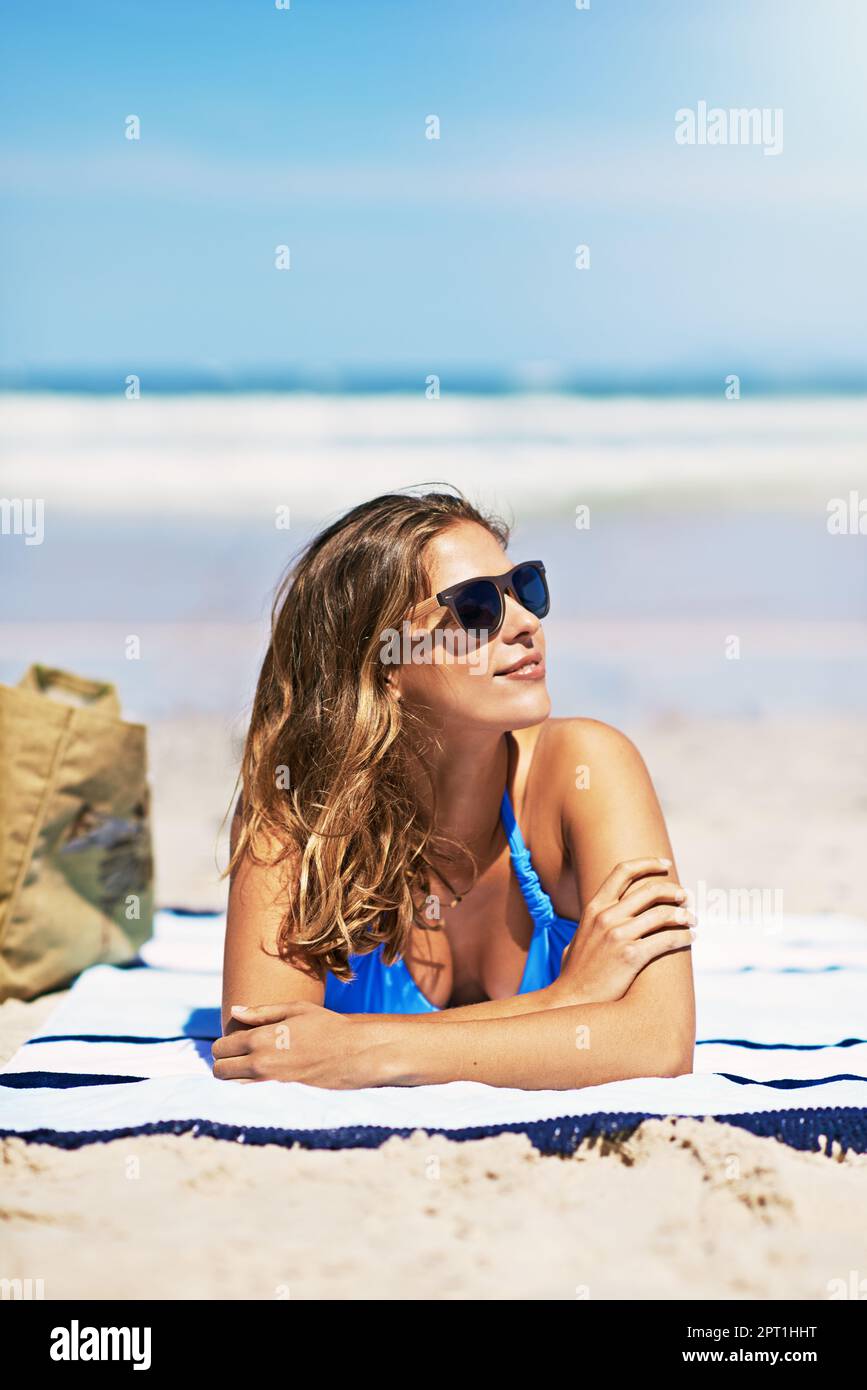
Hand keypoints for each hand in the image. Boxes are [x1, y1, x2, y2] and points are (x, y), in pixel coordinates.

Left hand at [211, 1001, 385, 1088]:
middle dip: (222, 1060)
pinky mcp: (280, 1087)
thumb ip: (262, 1011)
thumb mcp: (295, 1009)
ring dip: (234, 1071)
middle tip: (236, 1048)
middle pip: (220, 1070)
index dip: (223, 1042)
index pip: (221, 1048)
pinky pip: (250, 1085)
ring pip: (232, 1082)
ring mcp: (270, 1078)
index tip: (234, 1036)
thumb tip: (235, 1010)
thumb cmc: (326, 1025)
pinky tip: (264, 1063)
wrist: (352, 1053)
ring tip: (249, 1056)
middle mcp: (260, 1062)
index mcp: (260, 1038)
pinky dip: (248, 1077)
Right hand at [558, 858, 693, 1004]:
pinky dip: (683, 937)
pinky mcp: (630, 956)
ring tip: (692, 920)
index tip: (666, 865)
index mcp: (594, 907)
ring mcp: (618, 935)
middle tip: (686, 897)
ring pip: (662, 914)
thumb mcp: (581, 936)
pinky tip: (690, 939)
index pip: (622, 871)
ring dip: (683, 915)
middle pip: (649, 890)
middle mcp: (606, 916)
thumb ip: (595, 920)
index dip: (647, 864)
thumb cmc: (577, 972)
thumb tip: (608, 911)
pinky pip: (666, 939)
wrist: (571, 1000)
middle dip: (673, 891)